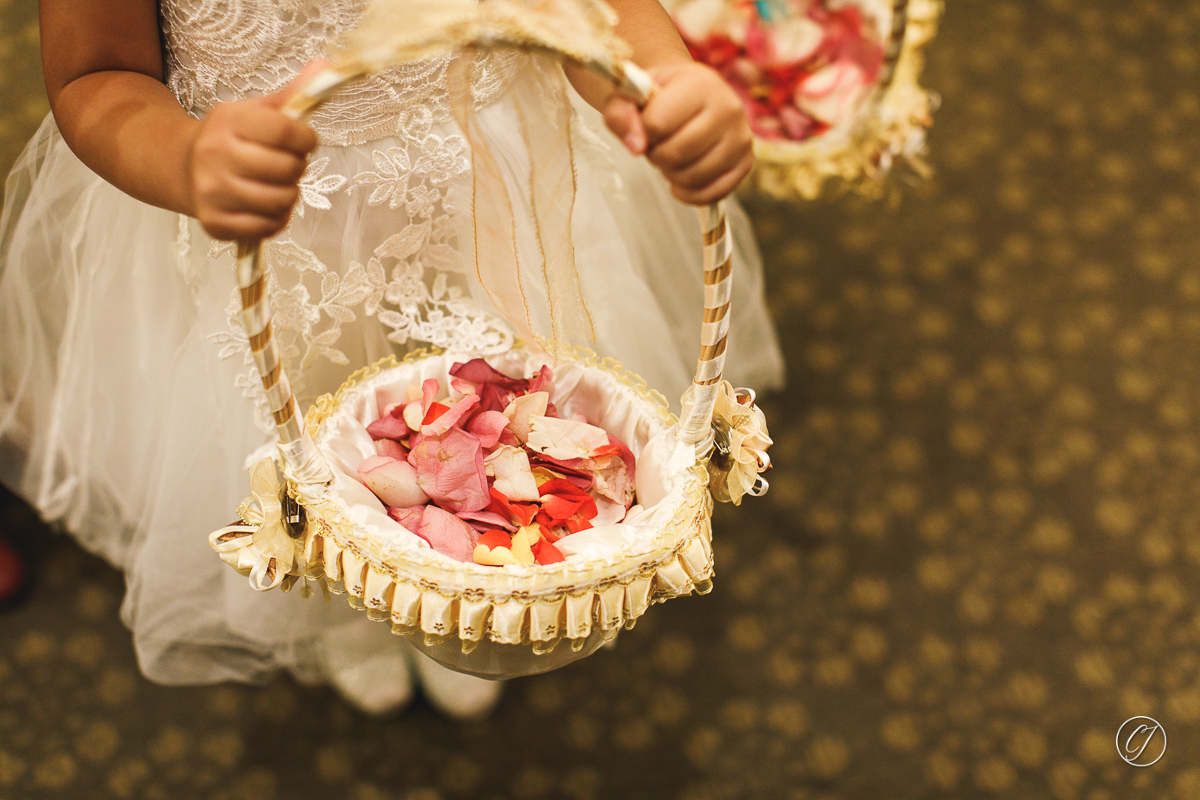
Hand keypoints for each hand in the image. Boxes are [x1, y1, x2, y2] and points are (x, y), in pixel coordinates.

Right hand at [185, 61, 325, 239]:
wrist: (185, 168)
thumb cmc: (233, 139)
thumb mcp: (257, 111)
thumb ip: (293, 94)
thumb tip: (325, 66)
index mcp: (228, 121)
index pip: (286, 131)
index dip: (307, 138)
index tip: (304, 140)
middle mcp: (215, 155)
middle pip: (287, 169)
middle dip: (297, 168)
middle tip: (287, 164)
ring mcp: (212, 191)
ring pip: (281, 201)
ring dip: (289, 195)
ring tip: (276, 185)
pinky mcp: (215, 223)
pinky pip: (266, 228)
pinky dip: (275, 219)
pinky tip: (265, 206)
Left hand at [603, 62, 753, 205]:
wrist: (689, 94)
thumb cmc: (659, 96)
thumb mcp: (631, 95)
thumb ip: (620, 114)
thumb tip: (637, 147)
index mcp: (701, 83)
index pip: (657, 124)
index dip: (642, 131)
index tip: (646, 124)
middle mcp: (729, 108)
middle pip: (676, 153)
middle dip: (655, 155)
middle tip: (657, 144)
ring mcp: (741, 138)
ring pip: (693, 177)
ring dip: (670, 174)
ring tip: (671, 157)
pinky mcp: (746, 163)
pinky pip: (711, 194)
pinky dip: (689, 194)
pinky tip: (680, 180)